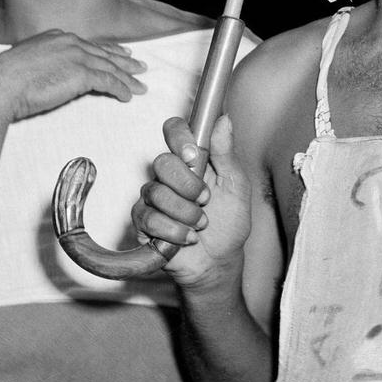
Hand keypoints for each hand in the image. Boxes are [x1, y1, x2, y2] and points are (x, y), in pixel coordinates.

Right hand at [0, 30, 146, 122]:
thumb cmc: (4, 80)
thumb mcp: (26, 62)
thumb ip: (44, 62)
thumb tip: (51, 74)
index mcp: (56, 37)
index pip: (89, 44)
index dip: (107, 50)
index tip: (120, 54)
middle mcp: (69, 42)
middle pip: (104, 53)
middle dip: (124, 61)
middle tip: (139, 66)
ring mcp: (77, 56)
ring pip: (110, 68)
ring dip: (127, 78)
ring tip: (139, 86)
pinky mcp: (81, 73)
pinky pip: (108, 82)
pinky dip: (120, 89)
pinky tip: (127, 96)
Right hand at [132, 115, 252, 286]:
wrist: (220, 261)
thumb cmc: (230, 222)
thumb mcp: (237, 186)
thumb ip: (227, 153)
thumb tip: (223, 121)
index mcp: (193, 160)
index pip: (175, 131)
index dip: (179, 137)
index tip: (192, 154)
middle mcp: (170, 176)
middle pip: (162, 162)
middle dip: (188, 185)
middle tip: (205, 200)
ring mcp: (154, 198)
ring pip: (157, 193)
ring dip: (186, 213)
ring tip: (200, 224)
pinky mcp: (144, 222)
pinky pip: (149, 218)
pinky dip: (174, 231)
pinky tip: (188, 237)